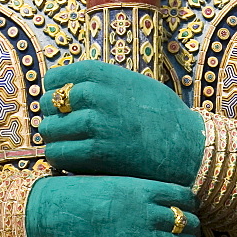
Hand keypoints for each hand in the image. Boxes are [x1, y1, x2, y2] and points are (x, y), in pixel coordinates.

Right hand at [26, 175, 200, 236]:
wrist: (45, 223)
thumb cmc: (68, 201)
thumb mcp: (107, 184)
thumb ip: (133, 192)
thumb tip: (147, 201)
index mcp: (141, 188)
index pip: (185, 196)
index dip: (187, 207)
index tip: (182, 214)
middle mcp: (149, 213)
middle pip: (190, 223)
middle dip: (190, 231)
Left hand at [39, 61, 204, 187]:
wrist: (188, 147)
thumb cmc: (163, 118)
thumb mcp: (134, 84)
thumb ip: (103, 84)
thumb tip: (71, 89)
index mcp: (104, 74)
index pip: (56, 78)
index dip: (53, 93)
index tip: (60, 105)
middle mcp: (96, 95)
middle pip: (49, 104)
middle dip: (52, 118)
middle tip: (63, 130)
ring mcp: (95, 123)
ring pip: (49, 130)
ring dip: (54, 140)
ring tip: (69, 147)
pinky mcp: (97, 152)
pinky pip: (58, 154)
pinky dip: (59, 159)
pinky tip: (72, 161)